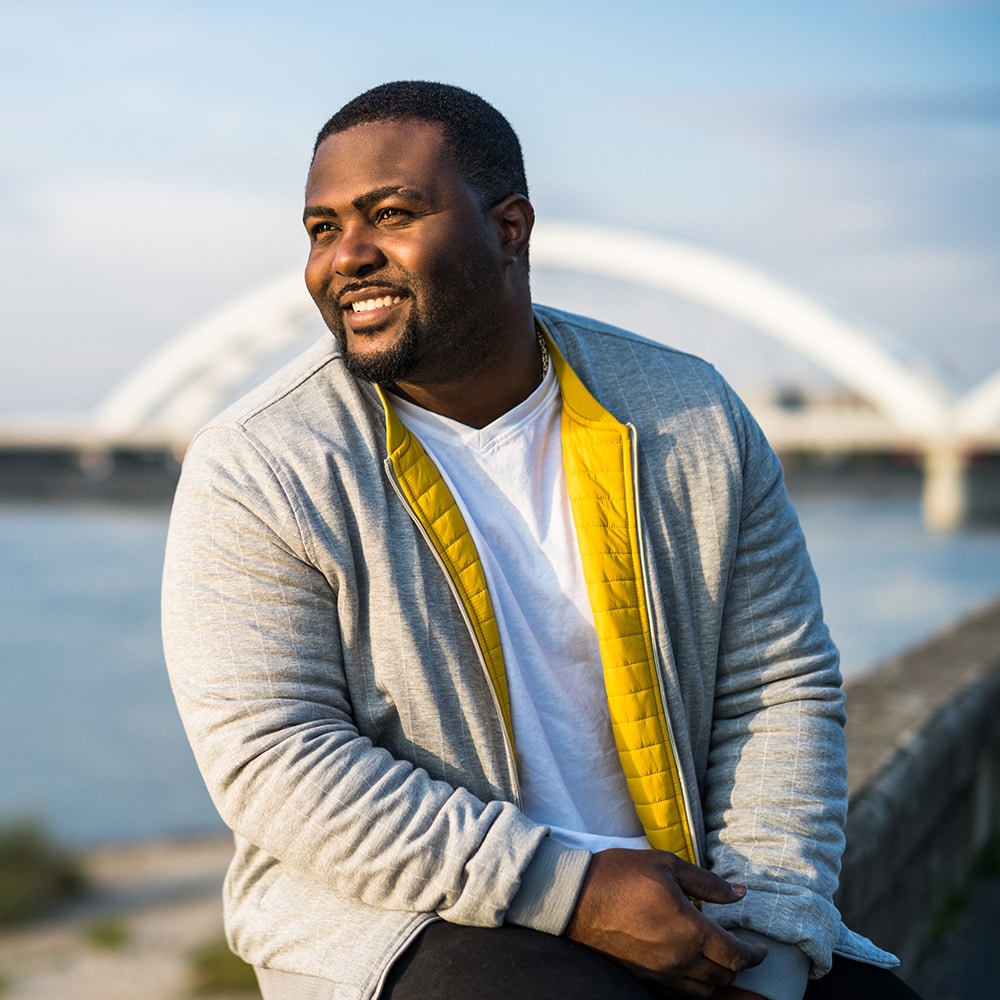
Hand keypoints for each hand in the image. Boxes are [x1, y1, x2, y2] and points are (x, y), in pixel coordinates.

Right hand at [564, 849, 766, 997]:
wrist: (575, 899)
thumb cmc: (620, 876)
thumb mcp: (666, 865)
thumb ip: (707, 882)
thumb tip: (739, 893)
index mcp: (689, 930)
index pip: (735, 955)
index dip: (754, 954)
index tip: (761, 949)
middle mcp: (680, 960)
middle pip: (723, 977)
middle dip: (739, 967)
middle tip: (743, 952)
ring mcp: (661, 975)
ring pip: (704, 993)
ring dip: (719, 982)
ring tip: (722, 966)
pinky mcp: (644, 980)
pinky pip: (681, 996)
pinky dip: (696, 989)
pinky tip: (696, 976)